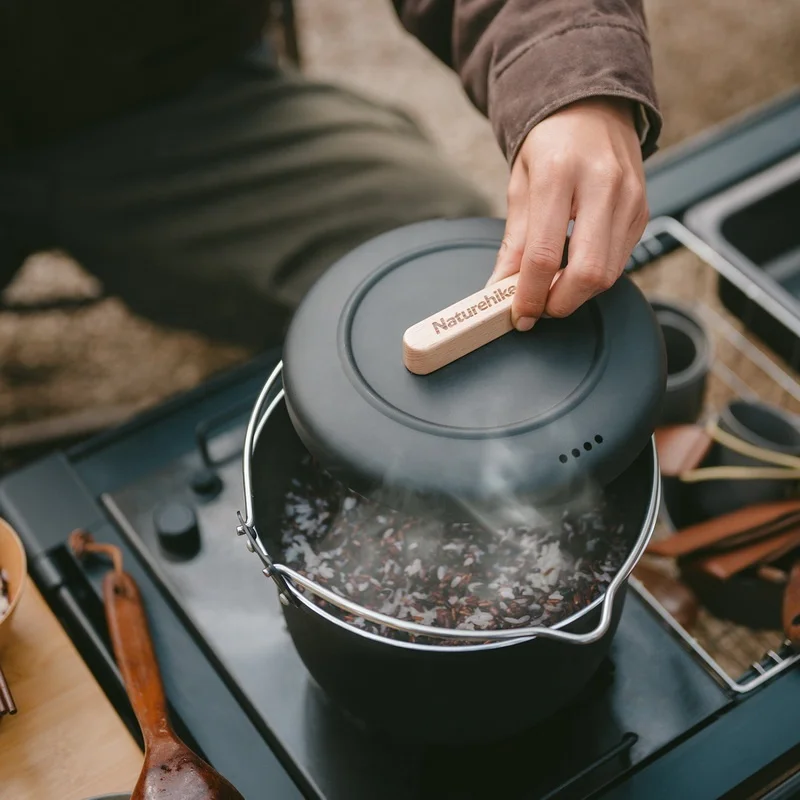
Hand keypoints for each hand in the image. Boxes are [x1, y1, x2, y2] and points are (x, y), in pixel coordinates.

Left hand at [488, 97, 647, 330]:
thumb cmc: (550, 144)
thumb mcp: (520, 185)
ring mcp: (629, 198)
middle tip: (538, 308)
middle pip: (588, 272)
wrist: (592, 109)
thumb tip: (500, 289)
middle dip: (560, 303)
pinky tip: (575, 268)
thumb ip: (514, 242)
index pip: (544, 254)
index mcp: (559, 174)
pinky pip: (620, 261)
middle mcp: (602, 185)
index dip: (530, 294)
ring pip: (609, 273)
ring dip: (578, 294)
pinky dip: (595, 276)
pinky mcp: (643, 211)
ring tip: (553, 289)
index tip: (518, 314)